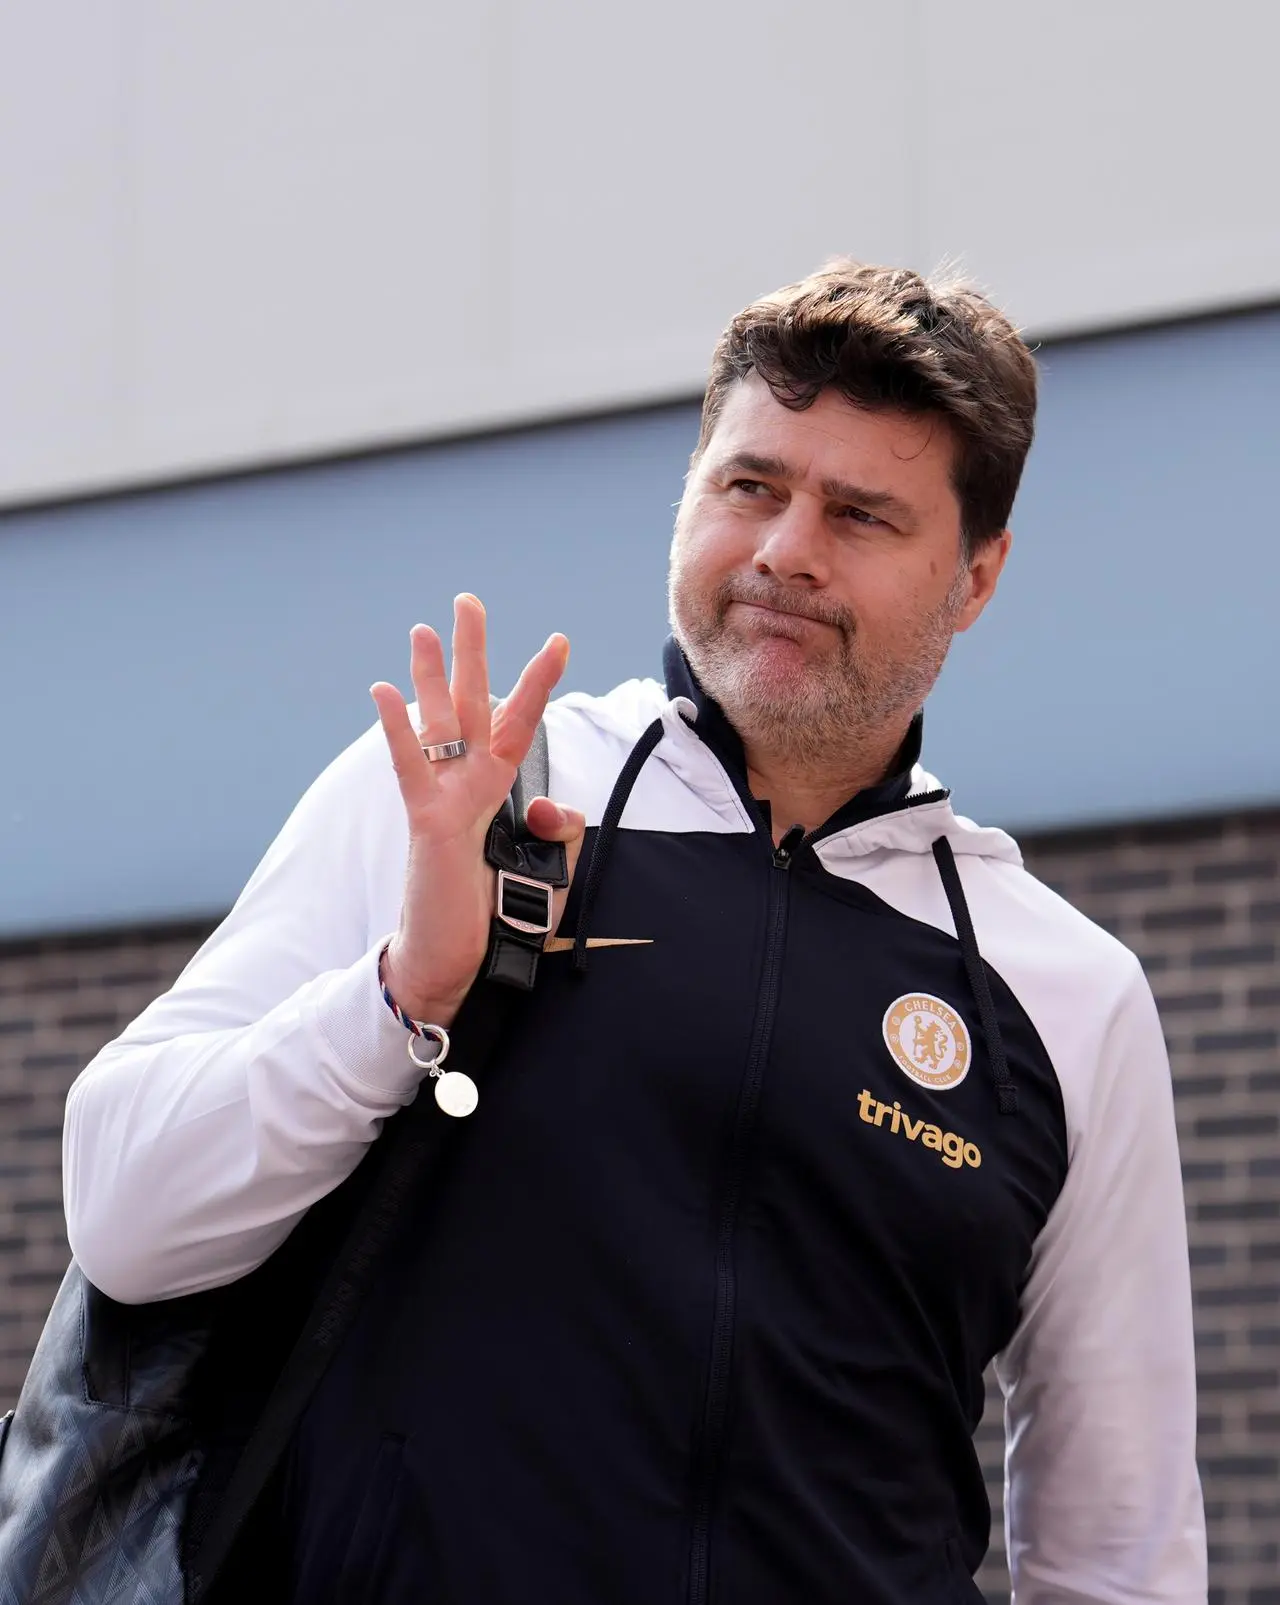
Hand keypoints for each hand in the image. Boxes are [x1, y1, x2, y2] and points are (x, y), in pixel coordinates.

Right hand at [371, 594, 586, 1026]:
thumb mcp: (549, 871)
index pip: (519, 726)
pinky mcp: (429, 826)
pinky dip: (399, 730)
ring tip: (424, 627)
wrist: (457, 966)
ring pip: (439, 725)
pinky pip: (411, 769)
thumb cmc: (497, 920)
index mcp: (493, 793)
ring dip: (430, 675)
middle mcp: (466, 787)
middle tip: (468, 601)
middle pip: (471, 705)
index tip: (558, 639)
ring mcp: (443, 802)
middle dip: (472, 652)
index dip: (537, 683)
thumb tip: (558, 807)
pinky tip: (383, 690)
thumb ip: (559, 831)